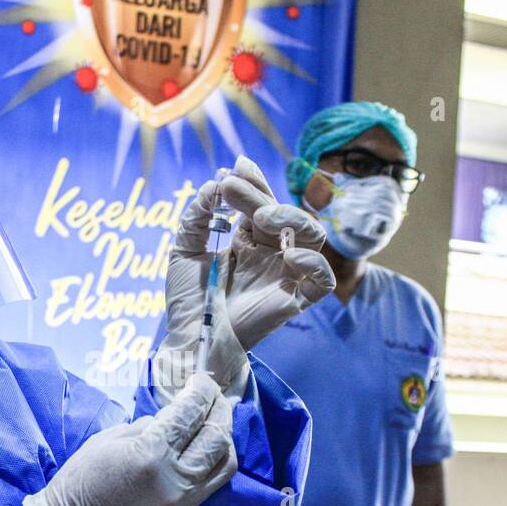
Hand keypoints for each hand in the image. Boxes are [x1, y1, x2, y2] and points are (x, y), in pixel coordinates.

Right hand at [23, 373, 236, 505]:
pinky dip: (217, 458)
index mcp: (151, 454)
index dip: (200, 391)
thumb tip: (176, 416)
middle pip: (216, 436)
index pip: (189, 414)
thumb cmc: (84, 476)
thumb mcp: (111, 438)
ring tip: (215, 418)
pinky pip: (214, 480)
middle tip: (212, 394)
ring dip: (224, 435)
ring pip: (224, 461)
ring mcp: (184, 498)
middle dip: (219, 408)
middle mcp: (175, 477)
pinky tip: (208, 445)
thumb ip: (150, 425)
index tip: (201, 379)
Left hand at [157, 156, 333, 399]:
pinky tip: (289, 254)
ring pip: (313, 236)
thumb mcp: (184, 248)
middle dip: (259, 194)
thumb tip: (213, 185)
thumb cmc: (189, 299)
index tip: (233, 168)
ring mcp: (285, 276)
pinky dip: (315, 263)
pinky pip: (322, 280)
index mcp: (248, 240)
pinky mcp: (294, 301)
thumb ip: (197, 216)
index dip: (253, 182)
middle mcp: (271, 254)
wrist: (189, 337)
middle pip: (284, 213)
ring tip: (260, 216)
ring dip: (291, 217)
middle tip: (231, 188)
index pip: (261, 202)